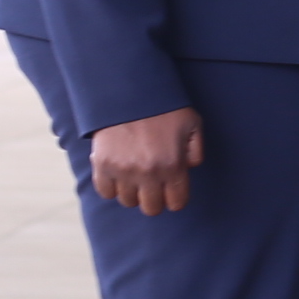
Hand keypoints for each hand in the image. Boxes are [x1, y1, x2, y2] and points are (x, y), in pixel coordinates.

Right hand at [89, 107, 203, 215]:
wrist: (129, 90)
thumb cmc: (164, 107)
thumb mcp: (192, 124)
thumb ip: (196, 152)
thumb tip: (188, 170)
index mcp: (173, 165)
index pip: (176, 203)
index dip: (176, 198)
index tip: (172, 191)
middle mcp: (148, 173)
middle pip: (151, 208)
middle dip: (155, 198)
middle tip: (154, 185)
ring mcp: (123, 170)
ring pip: (128, 201)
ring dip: (133, 191)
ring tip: (135, 175)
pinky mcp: (102, 165)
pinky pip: (105, 192)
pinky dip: (111, 186)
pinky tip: (118, 173)